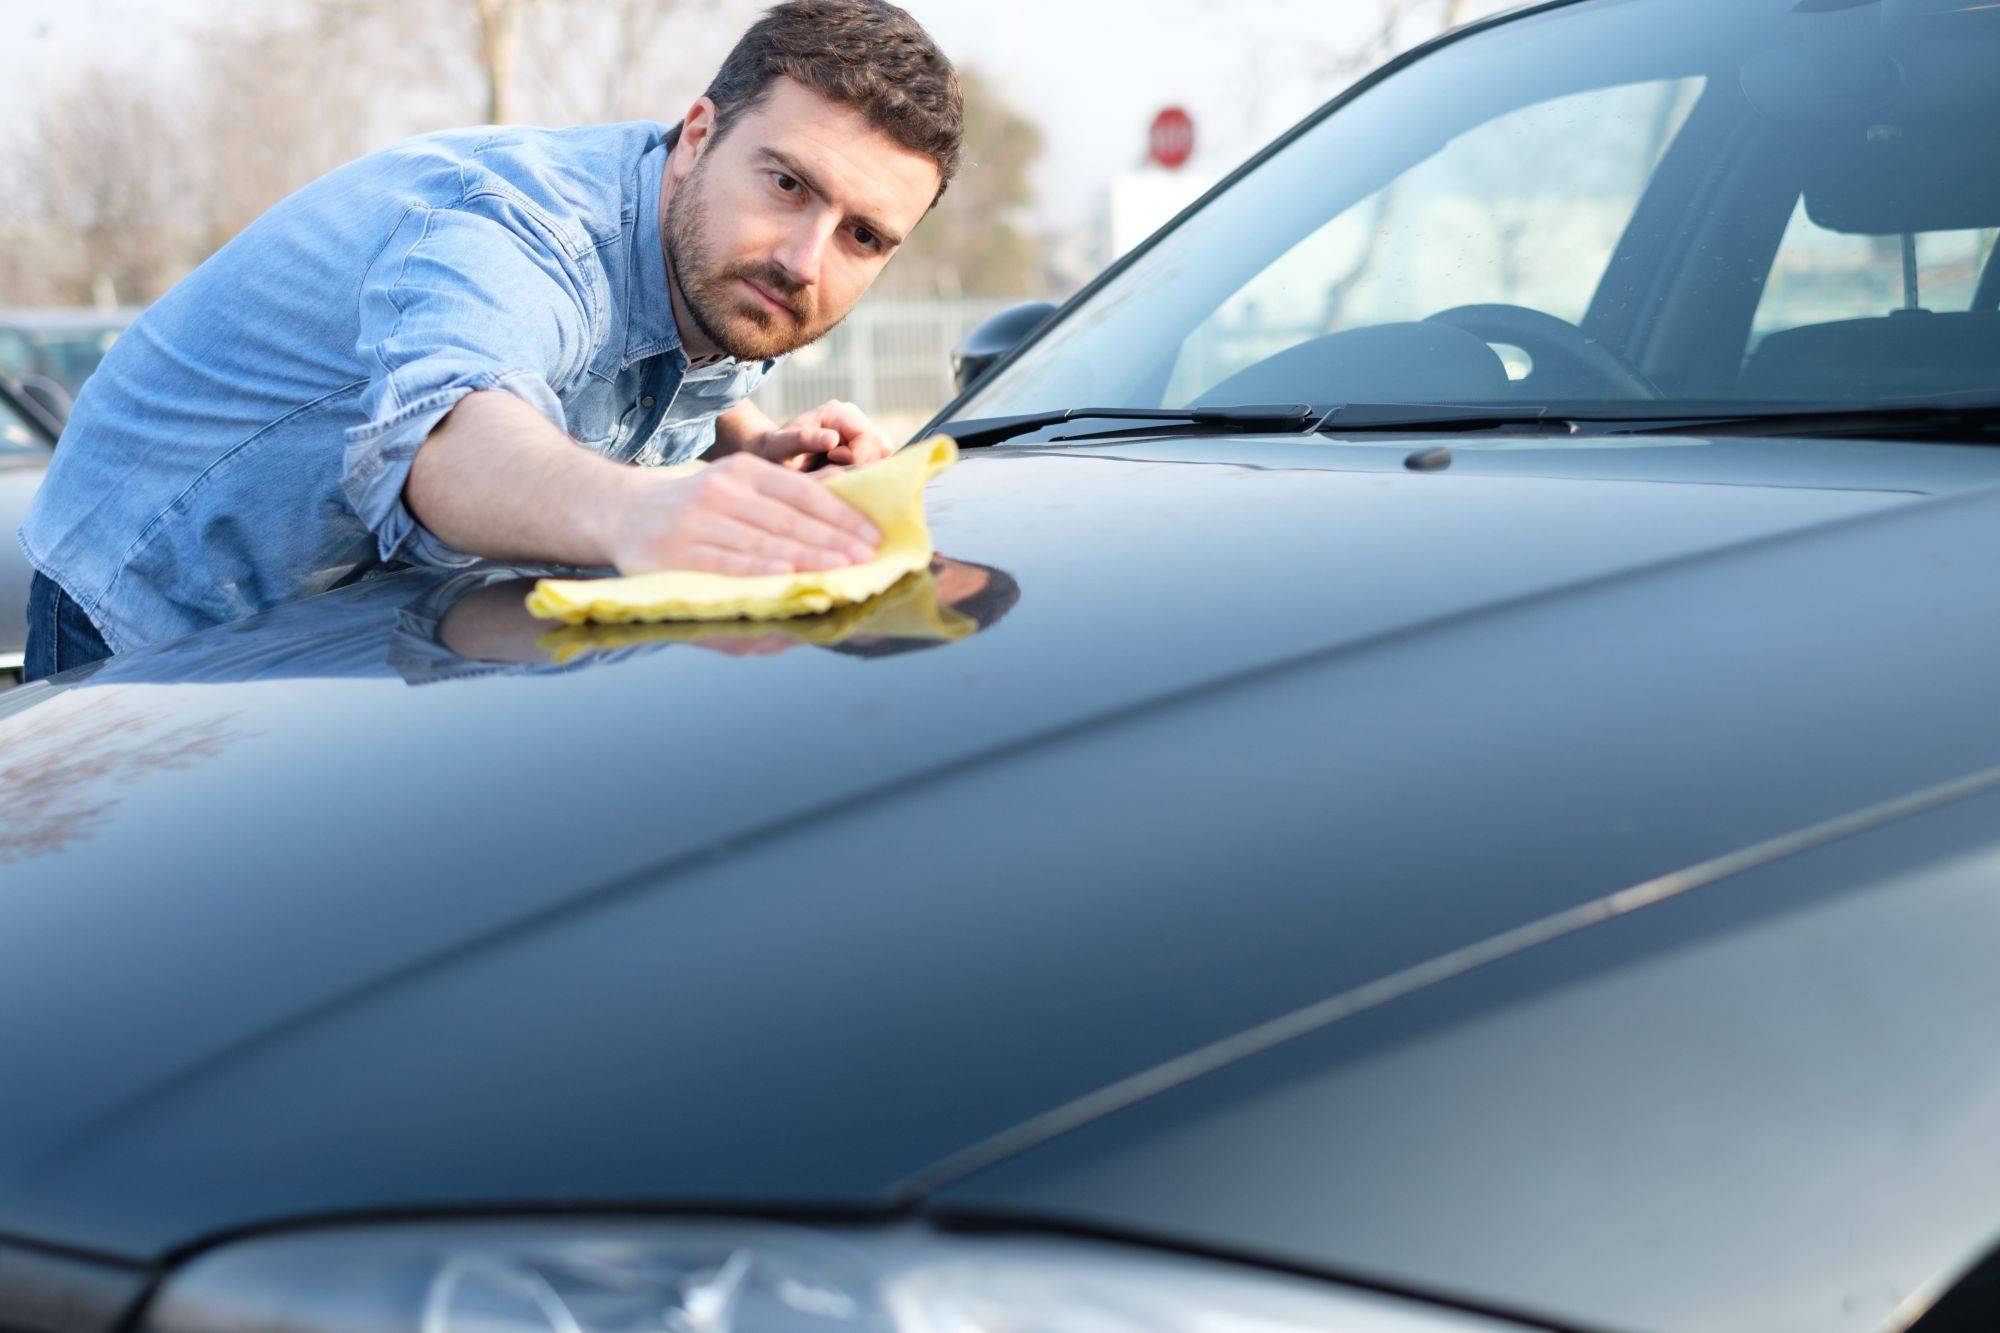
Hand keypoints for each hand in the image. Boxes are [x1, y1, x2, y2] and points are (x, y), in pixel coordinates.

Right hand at [599, 452, 880, 576]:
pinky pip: (726, 563)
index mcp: (743, 471)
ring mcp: (697, 520)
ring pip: (762, 541)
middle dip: (833, 542)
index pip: (802, 493)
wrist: (623, 514)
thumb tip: (840, 504)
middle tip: (867, 559)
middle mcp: (722, 490)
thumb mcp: (736, 486)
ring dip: (807, 558)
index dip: (841, 516)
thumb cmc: (695, 508)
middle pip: (788, 520)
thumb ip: (781, 496)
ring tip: (842, 572)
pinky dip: (758, 569)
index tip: (872, 537)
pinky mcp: (676, 552)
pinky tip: (787, 576)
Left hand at [751, 399, 897, 471]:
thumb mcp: (780, 447)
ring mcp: (861, 430)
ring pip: (884, 456)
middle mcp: (853, 416)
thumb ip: (803, 440)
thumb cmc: (773, 454)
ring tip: (834, 471)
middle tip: (832, 470)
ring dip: (862, 470)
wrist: (773, 456)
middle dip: (861, 466)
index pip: (868, 439)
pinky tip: (842, 474)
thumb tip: (833, 439)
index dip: (854, 459)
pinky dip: (865, 473)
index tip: (829, 462)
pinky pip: (880, 462)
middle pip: (881, 447)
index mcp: (836, 412)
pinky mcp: (865, 445)